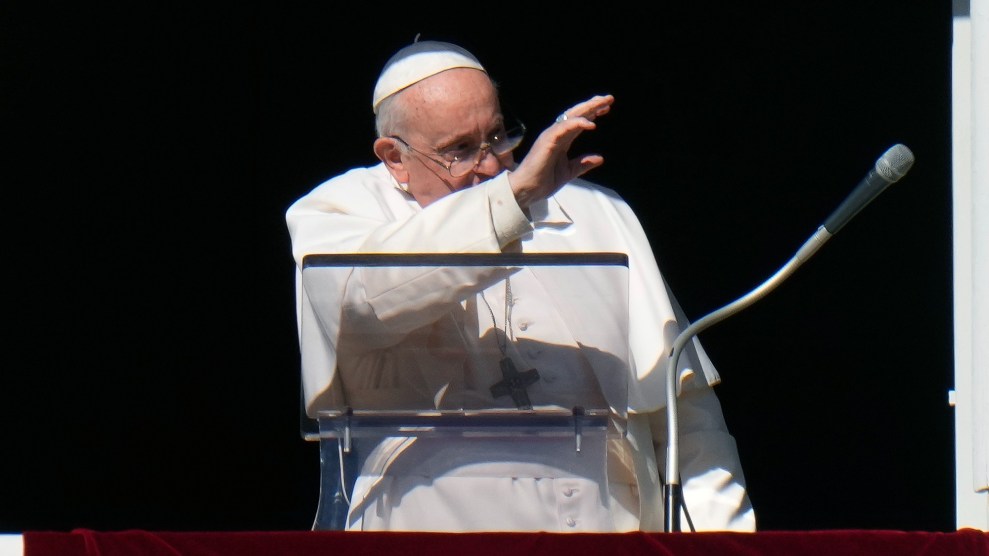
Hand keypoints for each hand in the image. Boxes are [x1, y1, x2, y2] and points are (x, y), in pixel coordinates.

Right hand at [507, 94, 613, 208]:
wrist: (527, 190)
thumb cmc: (543, 180)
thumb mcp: (569, 172)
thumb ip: (583, 164)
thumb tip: (600, 158)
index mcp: (561, 140)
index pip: (578, 122)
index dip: (592, 113)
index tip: (607, 109)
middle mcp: (556, 134)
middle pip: (576, 114)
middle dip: (593, 105)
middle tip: (609, 98)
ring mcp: (551, 136)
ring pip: (571, 116)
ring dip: (588, 108)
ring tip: (603, 103)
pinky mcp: (547, 141)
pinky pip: (564, 128)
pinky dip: (577, 123)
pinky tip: (591, 124)